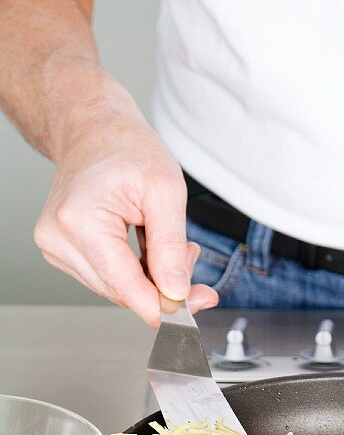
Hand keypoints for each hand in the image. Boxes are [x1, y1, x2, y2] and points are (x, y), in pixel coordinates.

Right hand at [34, 113, 218, 326]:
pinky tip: (145, 246)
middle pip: (121, 292)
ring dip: (149, 278)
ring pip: (115, 289)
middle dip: (162, 286)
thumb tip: (176, 294)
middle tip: (191, 255)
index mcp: (80, 220)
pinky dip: (133, 271)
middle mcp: (58, 238)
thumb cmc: (127, 149)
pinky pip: (106, 278)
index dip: (164, 304)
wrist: (94, 129)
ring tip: (165, 240)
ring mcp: (54, 247)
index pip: (126, 286)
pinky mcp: (60, 252)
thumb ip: (171, 248)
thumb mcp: (166, 191)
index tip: (197, 305)